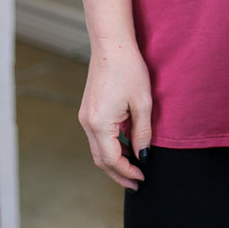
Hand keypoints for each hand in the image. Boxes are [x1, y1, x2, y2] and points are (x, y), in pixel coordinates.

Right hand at [78, 39, 152, 189]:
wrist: (111, 44)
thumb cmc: (128, 69)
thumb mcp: (142, 103)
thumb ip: (143, 133)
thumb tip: (143, 155)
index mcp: (99, 123)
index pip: (112, 160)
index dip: (127, 172)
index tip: (143, 178)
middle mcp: (87, 123)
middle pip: (100, 159)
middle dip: (118, 173)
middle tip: (136, 183)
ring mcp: (85, 116)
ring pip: (97, 149)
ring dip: (114, 161)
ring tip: (134, 167)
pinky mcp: (88, 110)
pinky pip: (97, 136)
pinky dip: (110, 146)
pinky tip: (126, 147)